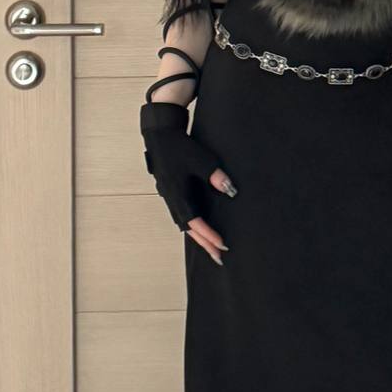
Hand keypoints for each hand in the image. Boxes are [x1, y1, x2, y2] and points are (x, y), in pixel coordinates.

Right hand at [139, 101, 235, 265]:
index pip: (195, 222)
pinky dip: (191, 225)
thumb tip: (230, 190)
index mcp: (177, 194)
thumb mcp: (200, 160)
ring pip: (183, 223)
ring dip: (197, 236)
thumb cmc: (179, 146)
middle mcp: (171, 199)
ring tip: (211, 247)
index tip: (222, 245)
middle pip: (188, 229)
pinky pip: (181, 214)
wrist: (160, 134)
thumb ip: (215, 176)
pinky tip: (198, 227)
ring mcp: (169, 196)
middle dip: (204, 243)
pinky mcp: (170, 191)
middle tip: (218, 257)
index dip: (209, 235)